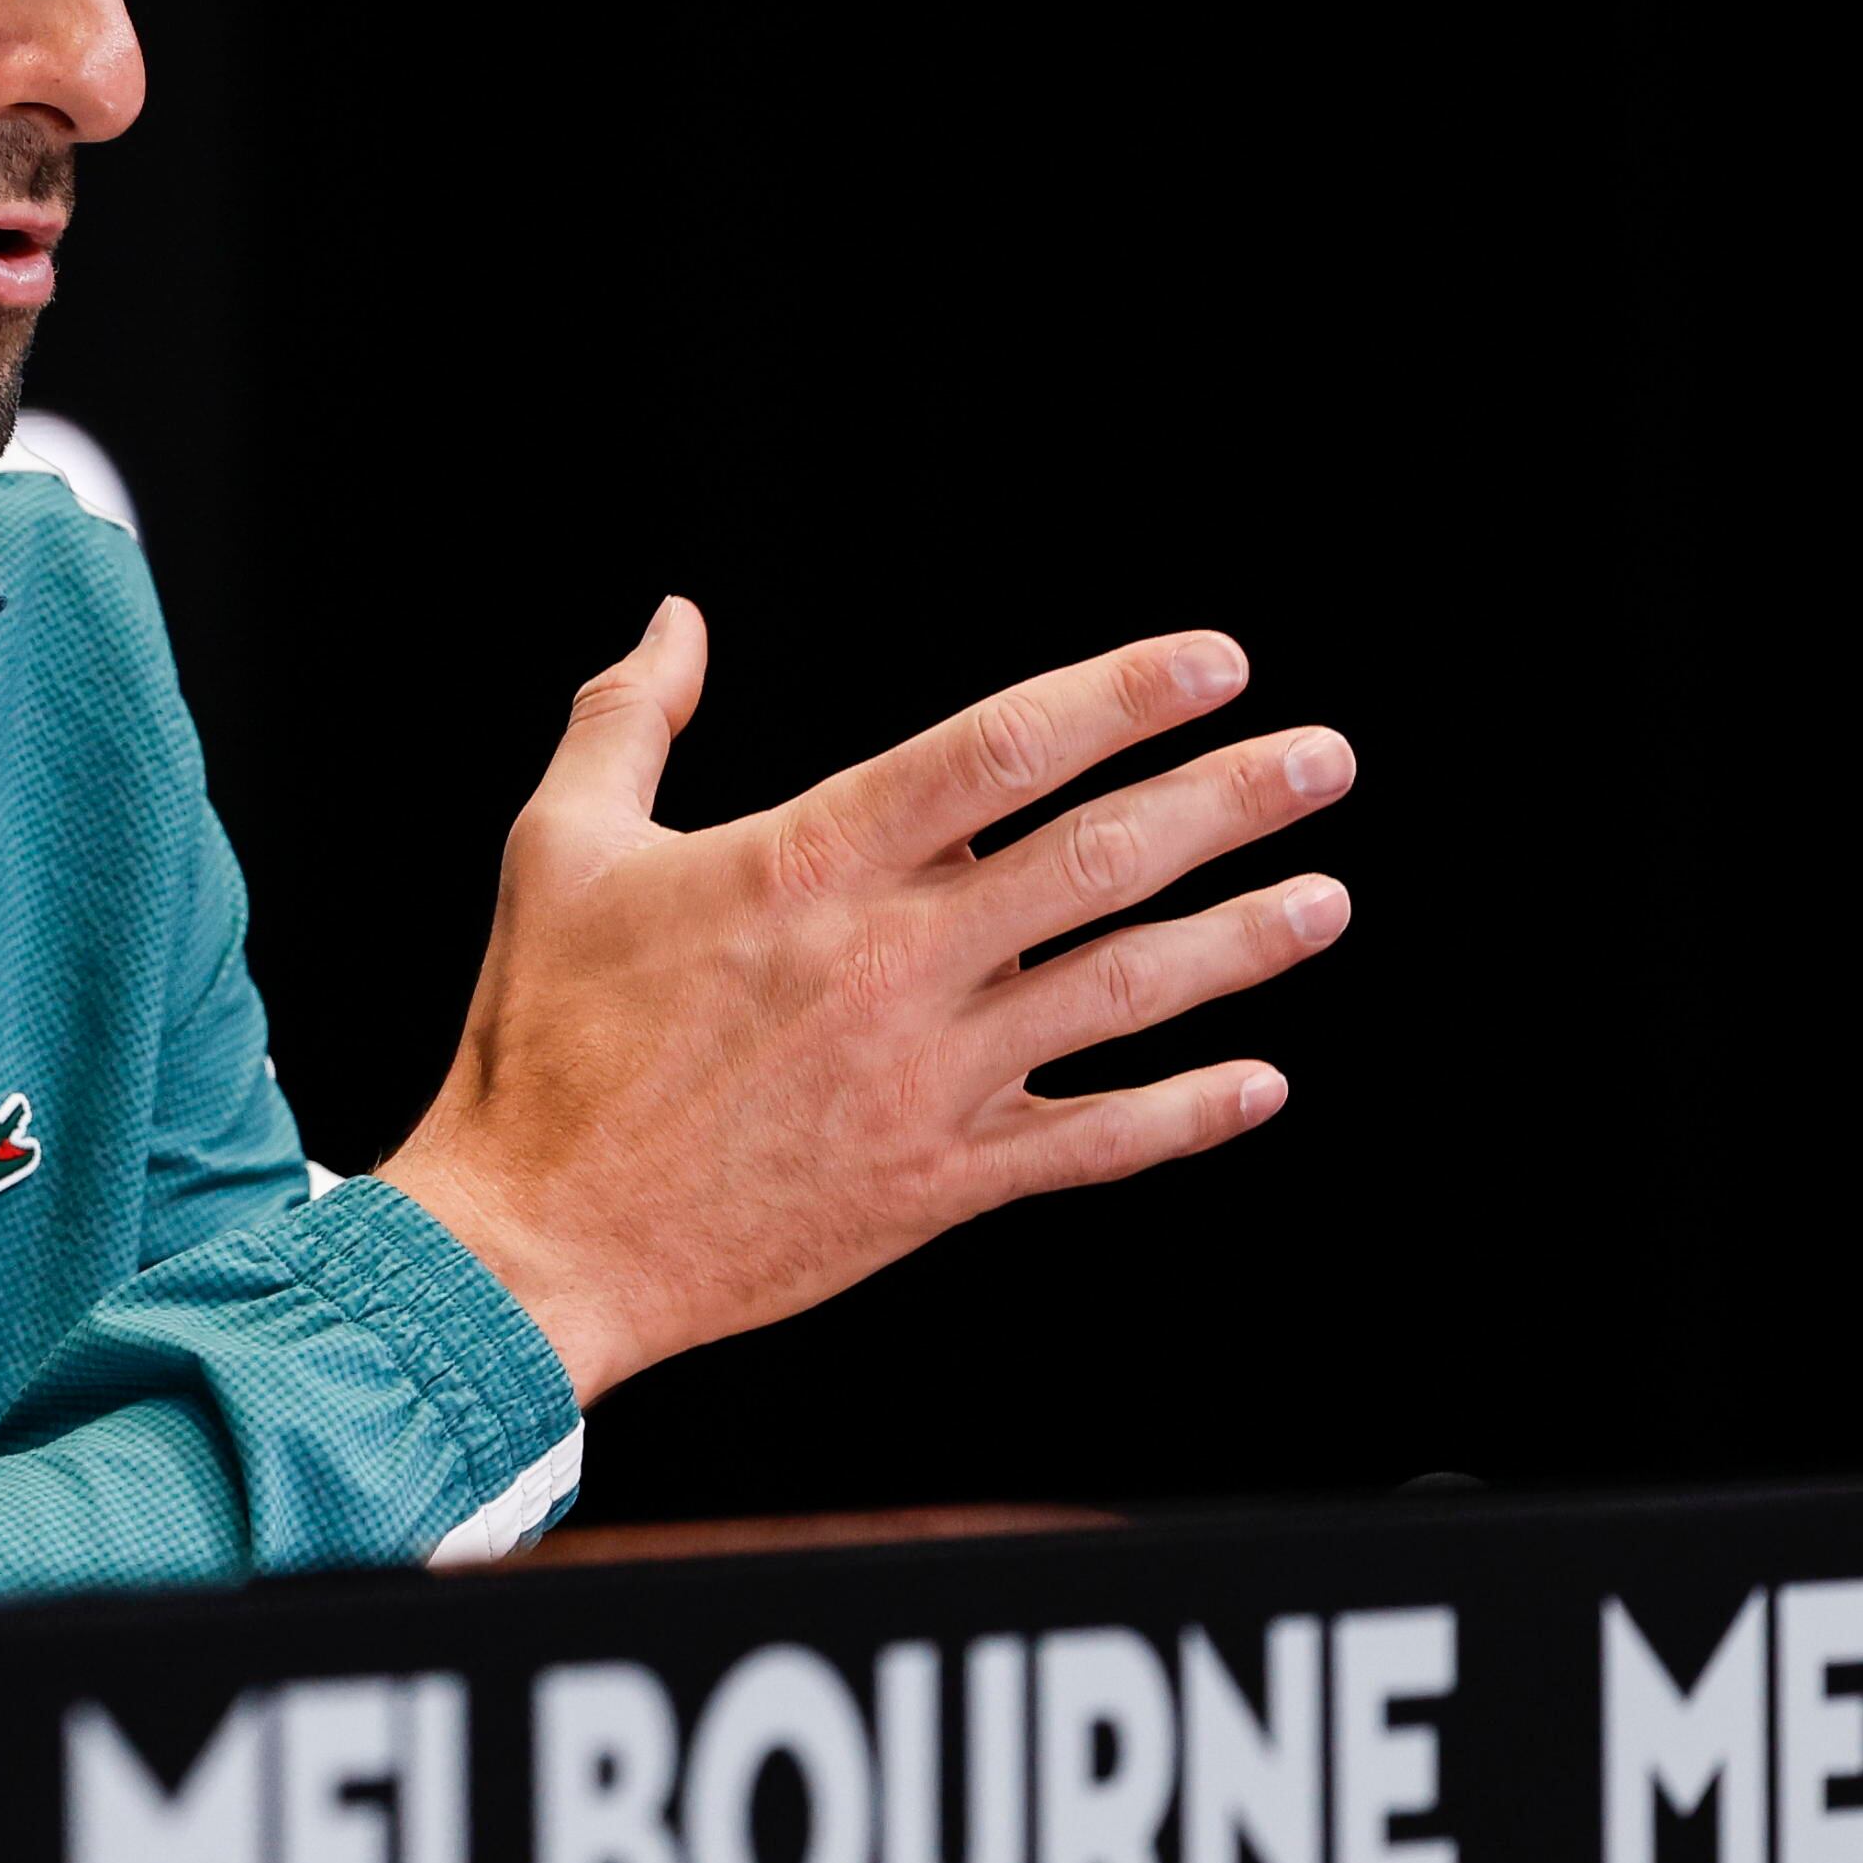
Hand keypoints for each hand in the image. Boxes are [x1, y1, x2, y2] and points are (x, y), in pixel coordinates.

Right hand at [380, 601, 1352, 1401]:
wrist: (535, 1239)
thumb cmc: (539, 1040)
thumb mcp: (558, 849)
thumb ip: (626, 721)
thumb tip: (675, 622)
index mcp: (808, 863)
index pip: (1000, 750)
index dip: (1120, 696)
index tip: (1215, 663)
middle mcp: (890, 961)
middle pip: (1099, 858)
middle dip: (1228, 798)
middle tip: (1325, 757)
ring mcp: (925, 1077)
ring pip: (1122, 992)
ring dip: (1239, 940)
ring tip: (1327, 897)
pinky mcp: (934, 1179)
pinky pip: (1090, 1142)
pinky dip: (1183, 1116)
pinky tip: (1260, 1084)